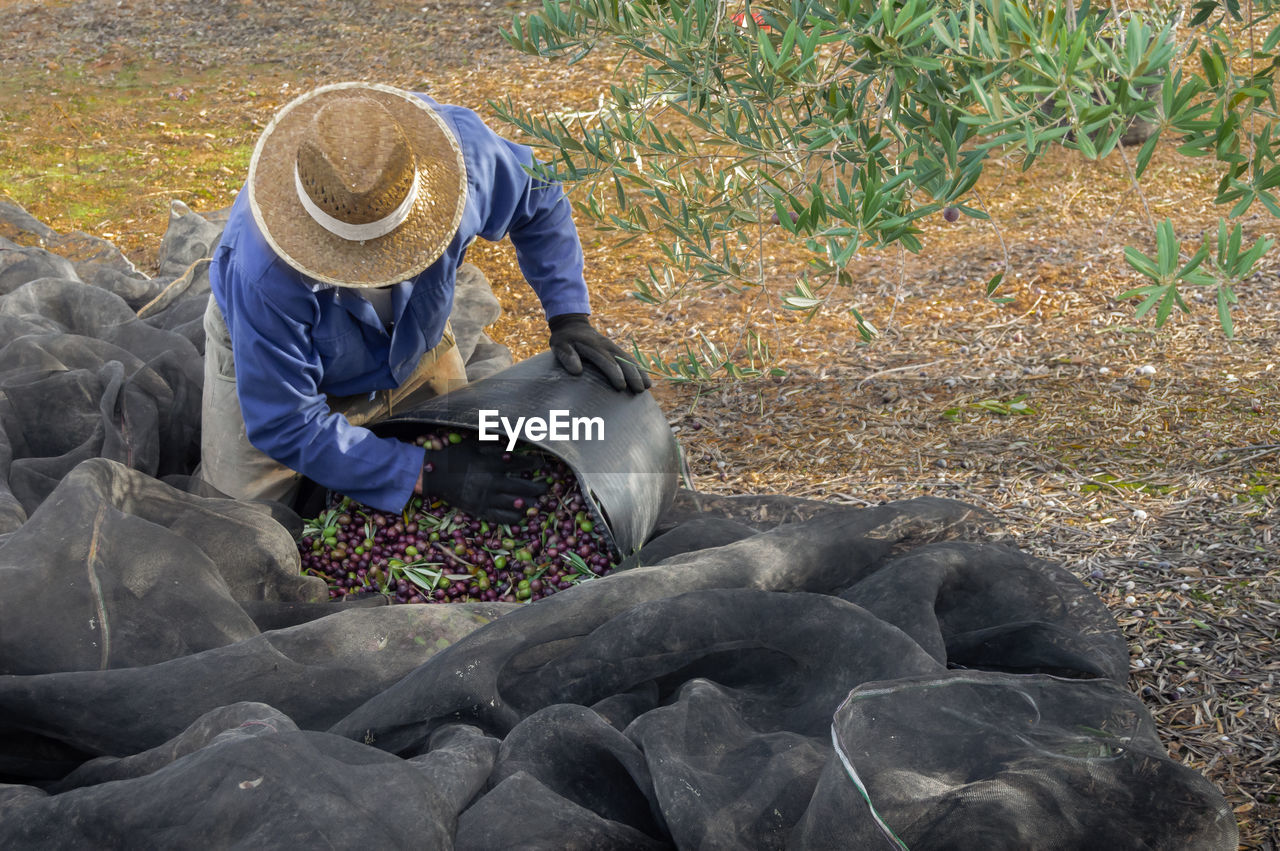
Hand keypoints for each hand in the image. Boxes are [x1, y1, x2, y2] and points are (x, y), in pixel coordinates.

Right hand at [415, 439, 548, 524]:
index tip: (542, 465)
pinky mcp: (479, 510)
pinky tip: (521, 515)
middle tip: (546, 489)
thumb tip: (515, 447)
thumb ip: (495, 446)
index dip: (533, 464)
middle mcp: (490, 482)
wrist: (434, 475)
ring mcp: (485, 498)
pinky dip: (513, 517)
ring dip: (529, 504)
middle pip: (521, 487)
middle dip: (537, 488)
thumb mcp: (475, 445)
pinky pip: (500, 517)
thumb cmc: (456, 456)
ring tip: (537, 503)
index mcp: (490, 463)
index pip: (519, 464)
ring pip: (513, 504)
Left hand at [548, 313, 650, 393]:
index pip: (607, 361)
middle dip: (633, 375)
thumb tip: (576, 371)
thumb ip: (567, 356)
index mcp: (594, 346)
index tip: (622, 387)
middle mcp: (607, 346)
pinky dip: (639, 368)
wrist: (572, 325)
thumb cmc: (564, 339)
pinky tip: (645, 379)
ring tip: (648, 386)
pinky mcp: (616, 350)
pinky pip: (630, 359)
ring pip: (630, 359)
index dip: (615, 374)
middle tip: (640, 390)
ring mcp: (613, 347)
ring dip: (640, 372)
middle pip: (624, 360)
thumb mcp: (560, 345)